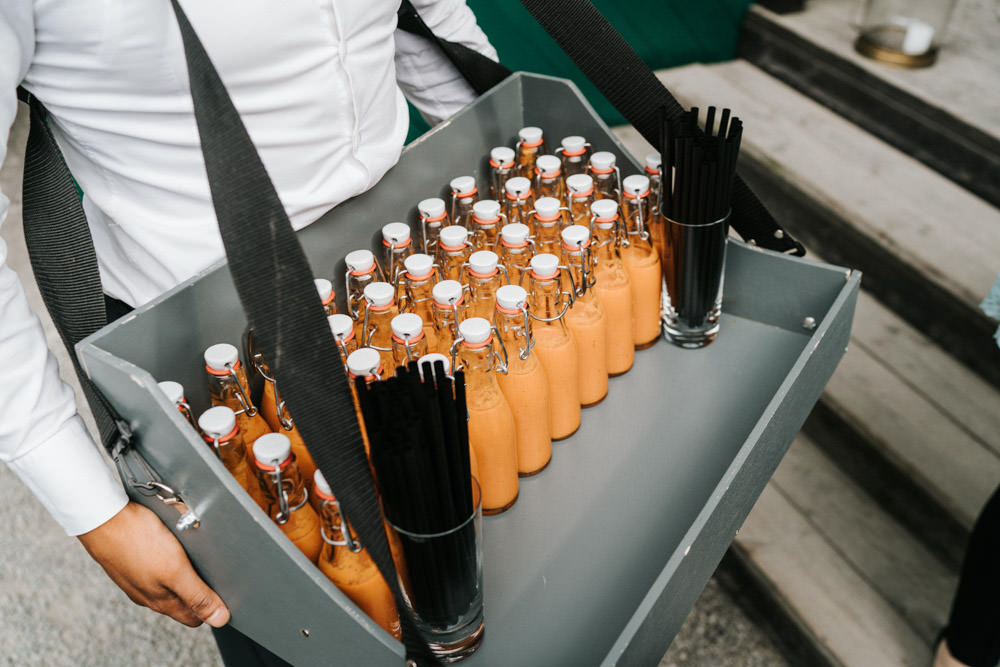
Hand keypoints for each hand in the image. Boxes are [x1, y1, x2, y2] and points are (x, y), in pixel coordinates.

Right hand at [77, 501, 229, 627]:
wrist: (102, 516)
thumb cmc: (136, 540)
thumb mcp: (175, 570)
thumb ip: (197, 595)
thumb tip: (219, 619)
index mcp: (161, 601)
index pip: (193, 618)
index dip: (212, 608)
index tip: (226, 590)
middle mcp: (148, 593)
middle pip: (183, 599)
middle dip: (201, 586)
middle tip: (213, 566)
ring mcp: (138, 577)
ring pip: (170, 579)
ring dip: (186, 567)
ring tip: (193, 549)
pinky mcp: (132, 559)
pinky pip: (159, 561)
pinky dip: (171, 553)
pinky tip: (173, 539)